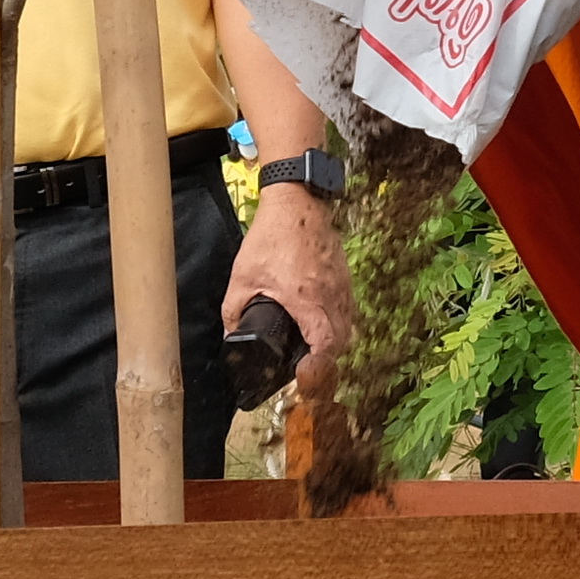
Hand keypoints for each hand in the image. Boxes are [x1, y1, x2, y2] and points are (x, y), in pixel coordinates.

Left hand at [227, 188, 354, 398]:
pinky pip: (348, 309)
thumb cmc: (272, 236)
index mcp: (305, 298)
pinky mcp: (344, 276)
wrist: (297, 202)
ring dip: (334, 343)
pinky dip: (338, 323)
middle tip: (307, 369)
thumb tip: (230, 336)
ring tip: (314, 351)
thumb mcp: (242, 276)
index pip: (326, 345)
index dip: (319, 367)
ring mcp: (341, 285)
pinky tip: (321, 324)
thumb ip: (233, 310)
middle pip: (341, 342)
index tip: (305, 376)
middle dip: (327, 361)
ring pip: (348, 327)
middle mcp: (330, 294)